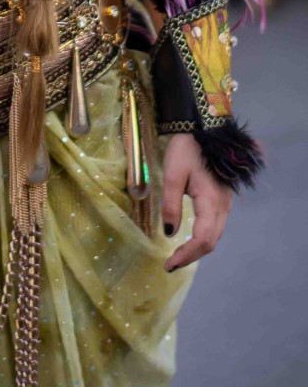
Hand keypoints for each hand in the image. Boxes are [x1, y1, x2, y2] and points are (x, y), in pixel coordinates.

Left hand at [161, 132, 232, 271]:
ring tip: (178, 254)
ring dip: (198, 248)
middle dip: (191, 256)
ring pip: (215, 234)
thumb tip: (170, 233)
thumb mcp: (173, 175)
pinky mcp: (223, 198)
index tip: (169, 265)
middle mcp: (223, 207)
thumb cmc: (186, 149)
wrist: (204, 130)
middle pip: (211, 241)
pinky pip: (215, 225)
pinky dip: (203, 237)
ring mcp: (226, 203)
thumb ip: (171, 205)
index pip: (202, 240)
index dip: (187, 256)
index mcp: (211, 202)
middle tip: (170, 263)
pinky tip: (190, 237)